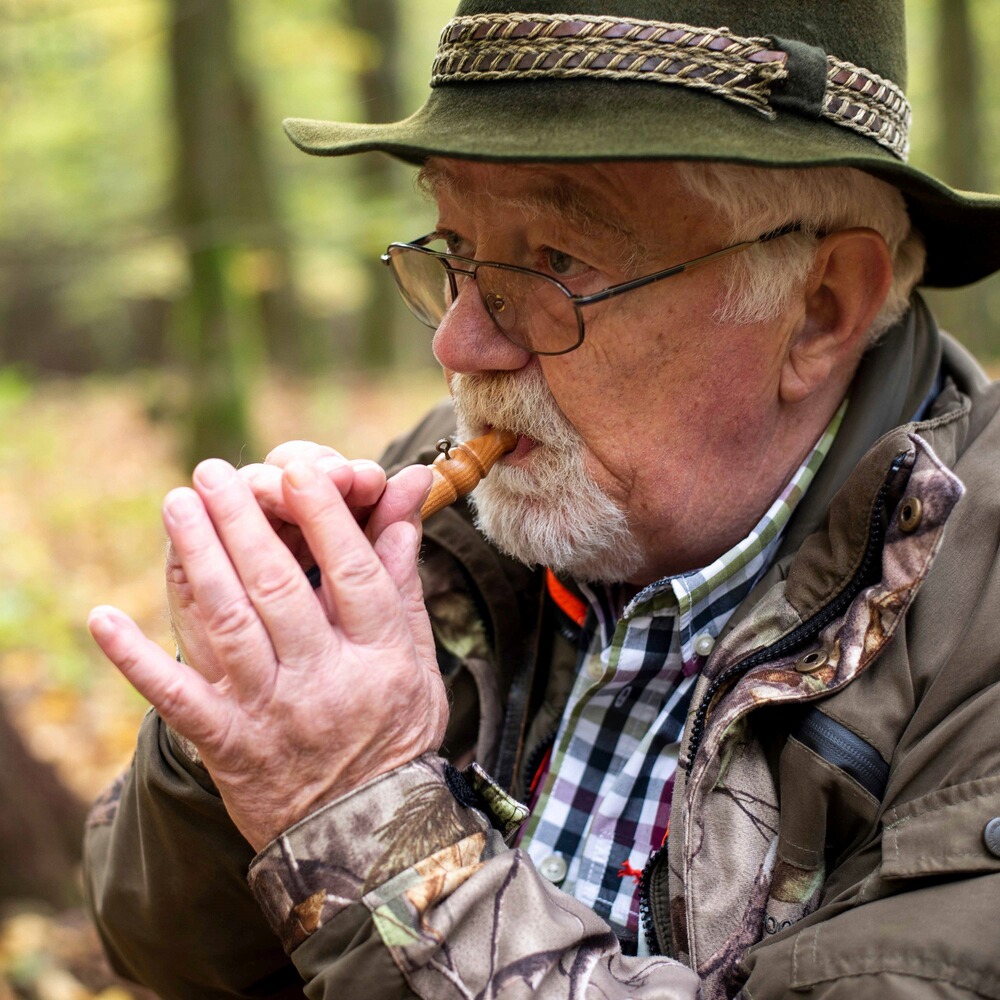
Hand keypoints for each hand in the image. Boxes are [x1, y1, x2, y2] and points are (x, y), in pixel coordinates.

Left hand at [89, 456, 446, 850]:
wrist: (361, 833)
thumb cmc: (394, 733)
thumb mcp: (417, 660)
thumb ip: (403, 584)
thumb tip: (401, 509)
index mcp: (381, 658)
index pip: (352, 573)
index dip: (324, 517)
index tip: (296, 469)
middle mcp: (325, 681)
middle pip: (279, 587)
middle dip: (244, 521)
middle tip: (216, 471)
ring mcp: (273, 714)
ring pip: (228, 625)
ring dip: (197, 559)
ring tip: (178, 504)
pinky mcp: (227, 745)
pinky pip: (176, 700)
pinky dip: (135, 661)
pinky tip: (101, 619)